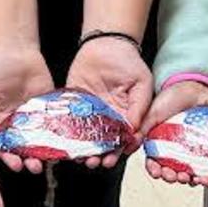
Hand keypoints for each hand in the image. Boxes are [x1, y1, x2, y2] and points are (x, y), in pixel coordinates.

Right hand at [0, 44, 54, 172]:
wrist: (15, 49)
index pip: (1, 145)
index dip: (7, 156)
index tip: (13, 165)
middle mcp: (15, 124)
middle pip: (21, 148)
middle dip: (27, 159)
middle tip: (33, 167)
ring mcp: (33, 118)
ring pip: (39, 140)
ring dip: (43, 153)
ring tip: (47, 161)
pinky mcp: (49, 109)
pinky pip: (55, 124)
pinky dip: (59, 135)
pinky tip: (63, 145)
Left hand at [65, 35, 150, 168]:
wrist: (106, 43)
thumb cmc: (128, 62)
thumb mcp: (142, 83)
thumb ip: (139, 106)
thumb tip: (134, 130)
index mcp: (126, 116)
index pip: (122, 140)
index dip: (118, 151)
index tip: (113, 159)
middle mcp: (108, 118)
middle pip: (103, 143)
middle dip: (99, 155)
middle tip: (95, 162)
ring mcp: (90, 112)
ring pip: (85, 136)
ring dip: (83, 149)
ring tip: (80, 157)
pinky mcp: (75, 103)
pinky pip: (70, 120)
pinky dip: (67, 132)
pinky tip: (65, 142)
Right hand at [143, 79, 207, 186]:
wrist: (195, 88)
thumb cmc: (172, 97)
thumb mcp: (153, 113)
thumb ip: (142, 128)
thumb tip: (128, 143)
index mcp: (157, 142)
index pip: (153, 162)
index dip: (154, 170)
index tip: (157, 172)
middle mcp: (172, 148)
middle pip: (168, 170)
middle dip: (169, 176)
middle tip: (172, 176)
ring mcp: (188, 149)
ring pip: (185, 170)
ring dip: (184, 177)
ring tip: (185, 177)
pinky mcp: (203, 147)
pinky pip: (202, 164)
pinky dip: (201, 172)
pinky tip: (200, 174)